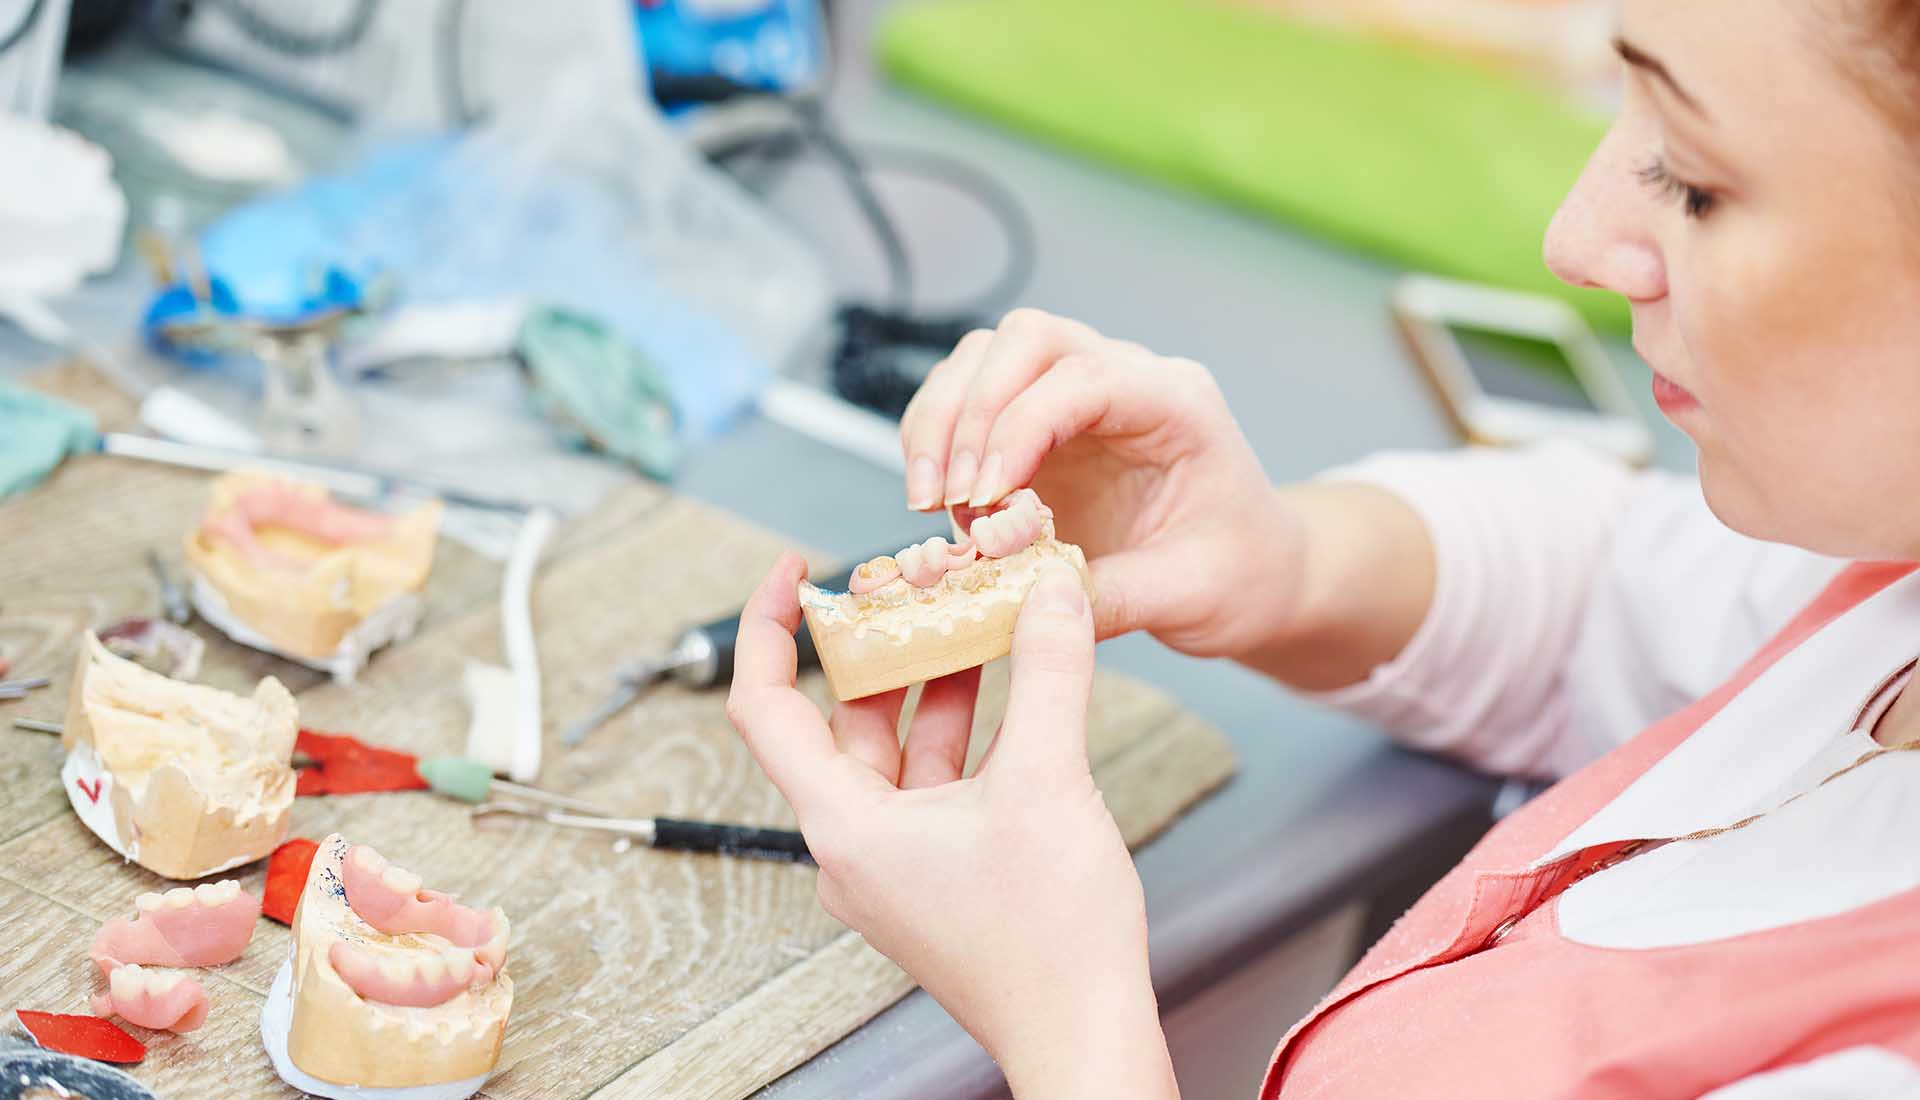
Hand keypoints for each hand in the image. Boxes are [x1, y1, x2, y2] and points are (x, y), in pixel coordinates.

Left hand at [726, 555, 1178, 1098]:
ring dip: (929, 688)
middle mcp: (854, 848)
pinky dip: (961, 736)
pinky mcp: (935, 879)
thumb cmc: (1048, 944)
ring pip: (894, 754)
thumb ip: (1048, 674)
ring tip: (970, 625)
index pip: (764, 708)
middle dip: (878, 649)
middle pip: (839, 723)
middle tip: (911, 589)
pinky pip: (931, 787)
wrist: (1085, 1037)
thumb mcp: (1048, 780)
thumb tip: (1052, 598)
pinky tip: (1008, 696)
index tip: (790, 573)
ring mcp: (894, 867)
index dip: (767, 629)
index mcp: (844, 826)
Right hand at [900, 308, 1290, 657]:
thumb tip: (1021, 601)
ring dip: (941, 420)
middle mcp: (1127, 379)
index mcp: (1178, 404)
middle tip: (949, 499)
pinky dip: (940, 441)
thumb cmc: (1241, 574)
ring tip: (932, 503)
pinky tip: (943, 505)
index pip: (1083, 377)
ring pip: (987, 357)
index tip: (985, 499)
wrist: (1255, 573)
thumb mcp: (1192, 597)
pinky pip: (972, 400)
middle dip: (969, 412)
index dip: (1018, 427)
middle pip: (1026, 340)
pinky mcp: (1042, 426)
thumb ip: (1113, 598)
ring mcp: (1080, 396)